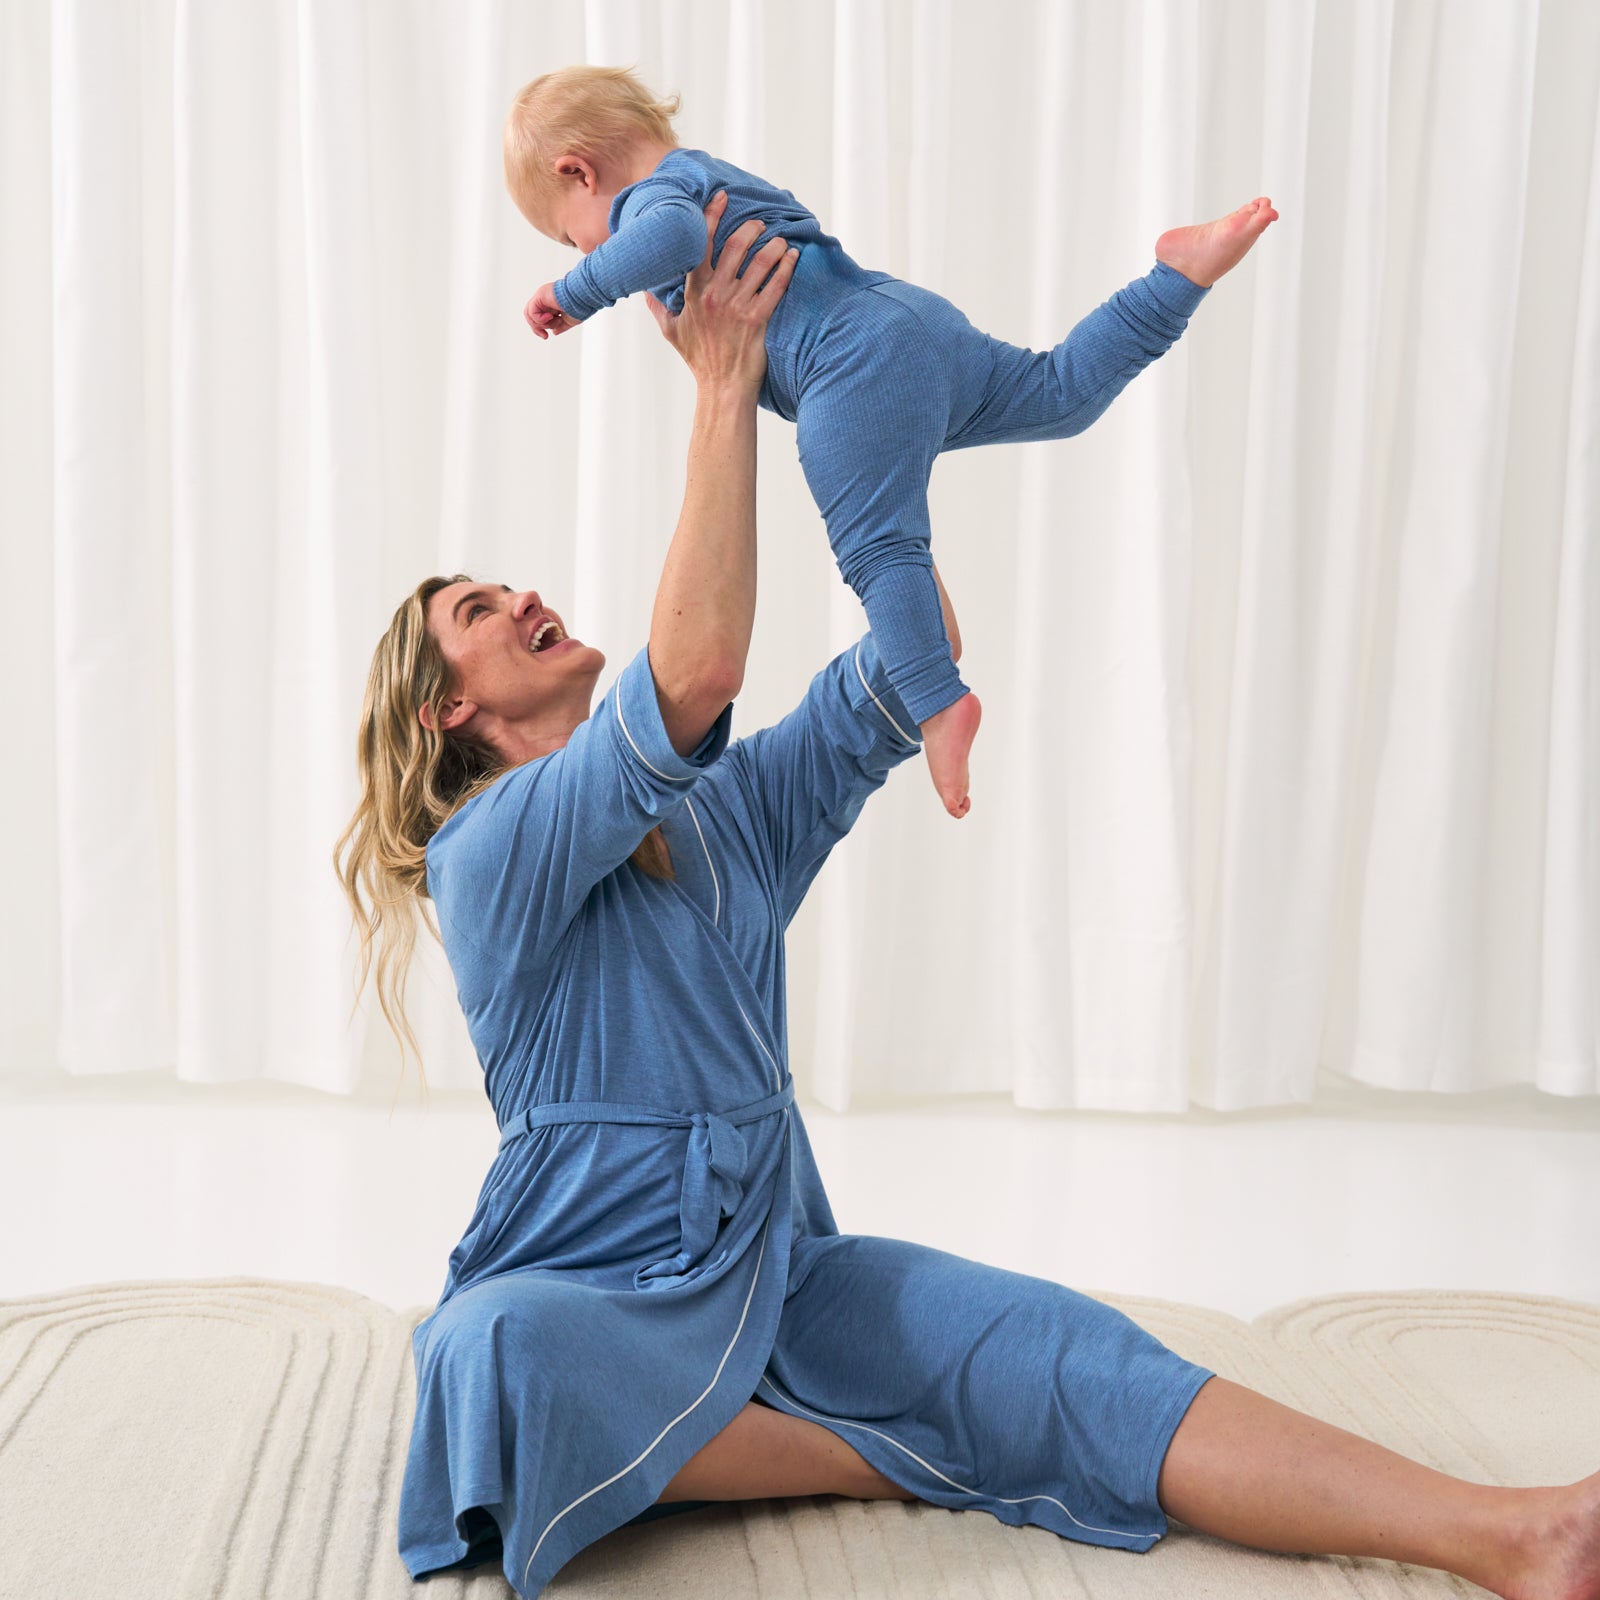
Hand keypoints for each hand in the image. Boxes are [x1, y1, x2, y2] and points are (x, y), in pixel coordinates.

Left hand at [523, 283, 575, 339]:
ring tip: (552, 322)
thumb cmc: (579, 307)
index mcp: (551, 303)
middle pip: (530, 316)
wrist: (582, 299)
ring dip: (540, 324)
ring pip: (529, 313)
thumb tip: (554, 332)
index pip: (537, 317)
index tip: (546, 336)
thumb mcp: (569, 320)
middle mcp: (544, 299)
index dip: (539, 328)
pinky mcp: (540, 295)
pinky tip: (550, 316)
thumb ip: (561, 326)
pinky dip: (539, 318)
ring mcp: (541, 296)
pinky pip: (531, 310)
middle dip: (536, 328)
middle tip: (545, 336)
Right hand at [644, 191, 797, 392]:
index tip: (721, 198)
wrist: (722, 389)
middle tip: (760, 223)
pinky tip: (793, 257)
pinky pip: (776, 287)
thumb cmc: (699, 361)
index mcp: (694, 293)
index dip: (711, 217)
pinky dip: (787, 268)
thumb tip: (644, 291)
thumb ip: (659, 307)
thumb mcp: (672, 332)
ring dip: (773, 246)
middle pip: (735, 247)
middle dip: (750, 228)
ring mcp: (738, 307)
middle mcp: (715, 296)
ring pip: (759, 264)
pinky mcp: (758, 320)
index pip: (701, 246)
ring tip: (780, 239)